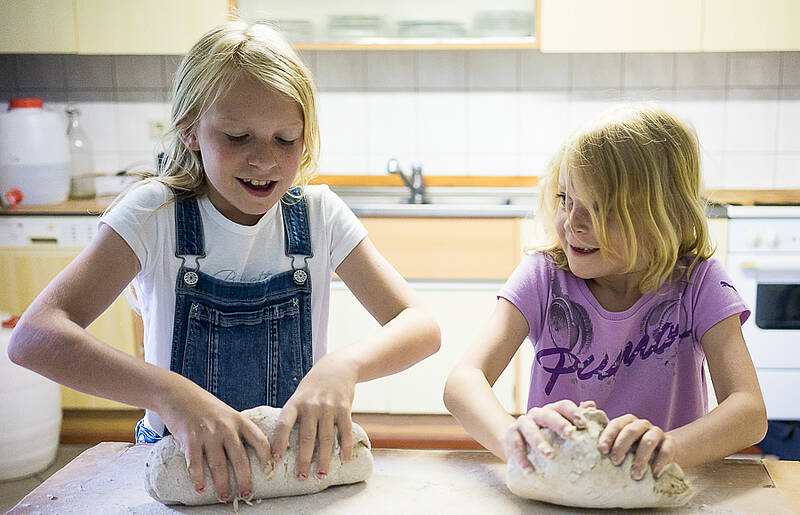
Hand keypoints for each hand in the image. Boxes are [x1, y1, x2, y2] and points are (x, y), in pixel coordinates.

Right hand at [158, 381, 271, 501]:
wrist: (179, 394)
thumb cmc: (206, 407)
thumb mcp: (227, 414)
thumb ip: (237, 430)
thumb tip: (251, 453)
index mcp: (239, 420)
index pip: (259, 440)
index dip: (266, 456)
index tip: (270, 471)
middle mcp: (226, 427)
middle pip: (240, 458)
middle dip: (244, 480)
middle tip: (246, 495)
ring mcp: (208, 433)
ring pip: (219, 465)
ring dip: (222, 484)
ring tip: (224, 497)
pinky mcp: (190, 438)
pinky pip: (195, 463)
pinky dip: (198, 478)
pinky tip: (200, 488)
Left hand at [270, 353, 357, 479]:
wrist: (337, 368)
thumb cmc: (312, 388)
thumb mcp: (298, 397)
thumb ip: (292, 417)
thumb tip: (279, 445)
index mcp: (295, 402)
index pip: (284, 424)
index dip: (279, 442)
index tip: (276, 459)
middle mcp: (311, 405)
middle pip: (307, 436)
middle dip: (304, 459)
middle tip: (301, 477)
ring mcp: (329, 407)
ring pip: (326, 438)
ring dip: (324, 459)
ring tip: (321, 475)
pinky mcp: (344, 408)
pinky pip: (345, 431)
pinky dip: (345, 447)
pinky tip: (343, 460)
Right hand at [503, 399, 595, 472]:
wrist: (515, 441)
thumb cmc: (545, 436)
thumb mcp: (560, 427)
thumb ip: (575, 417)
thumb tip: (592, 405)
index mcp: (551, 410)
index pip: (563, 406)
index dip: (573, 412)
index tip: (583, 423)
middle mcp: (536, 414)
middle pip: (547, 414)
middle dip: (559, 423)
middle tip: (570, 434)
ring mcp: (522, 423)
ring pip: (529, 428)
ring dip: (538, 441)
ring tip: (549, 455)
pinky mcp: (511, 435)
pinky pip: (515, 445)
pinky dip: (521, 458)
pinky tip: (529, 470)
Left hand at [597, 414, 675, 479]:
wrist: (660, 452)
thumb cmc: (632, 448)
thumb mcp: (618, 440)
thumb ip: (600, 429)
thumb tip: (583, 409)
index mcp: (627, 422)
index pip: (616, 424)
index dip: (608, 435)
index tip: (601, 450)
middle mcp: (641, 424)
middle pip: (631, 430)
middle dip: (621, 446)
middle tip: (615, 462)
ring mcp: (657, 432)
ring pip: (648, 440)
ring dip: (641, 458)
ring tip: (635, 475)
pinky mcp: (670, 443)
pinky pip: (667, 450)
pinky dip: (661, 462)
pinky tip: (655, 474)